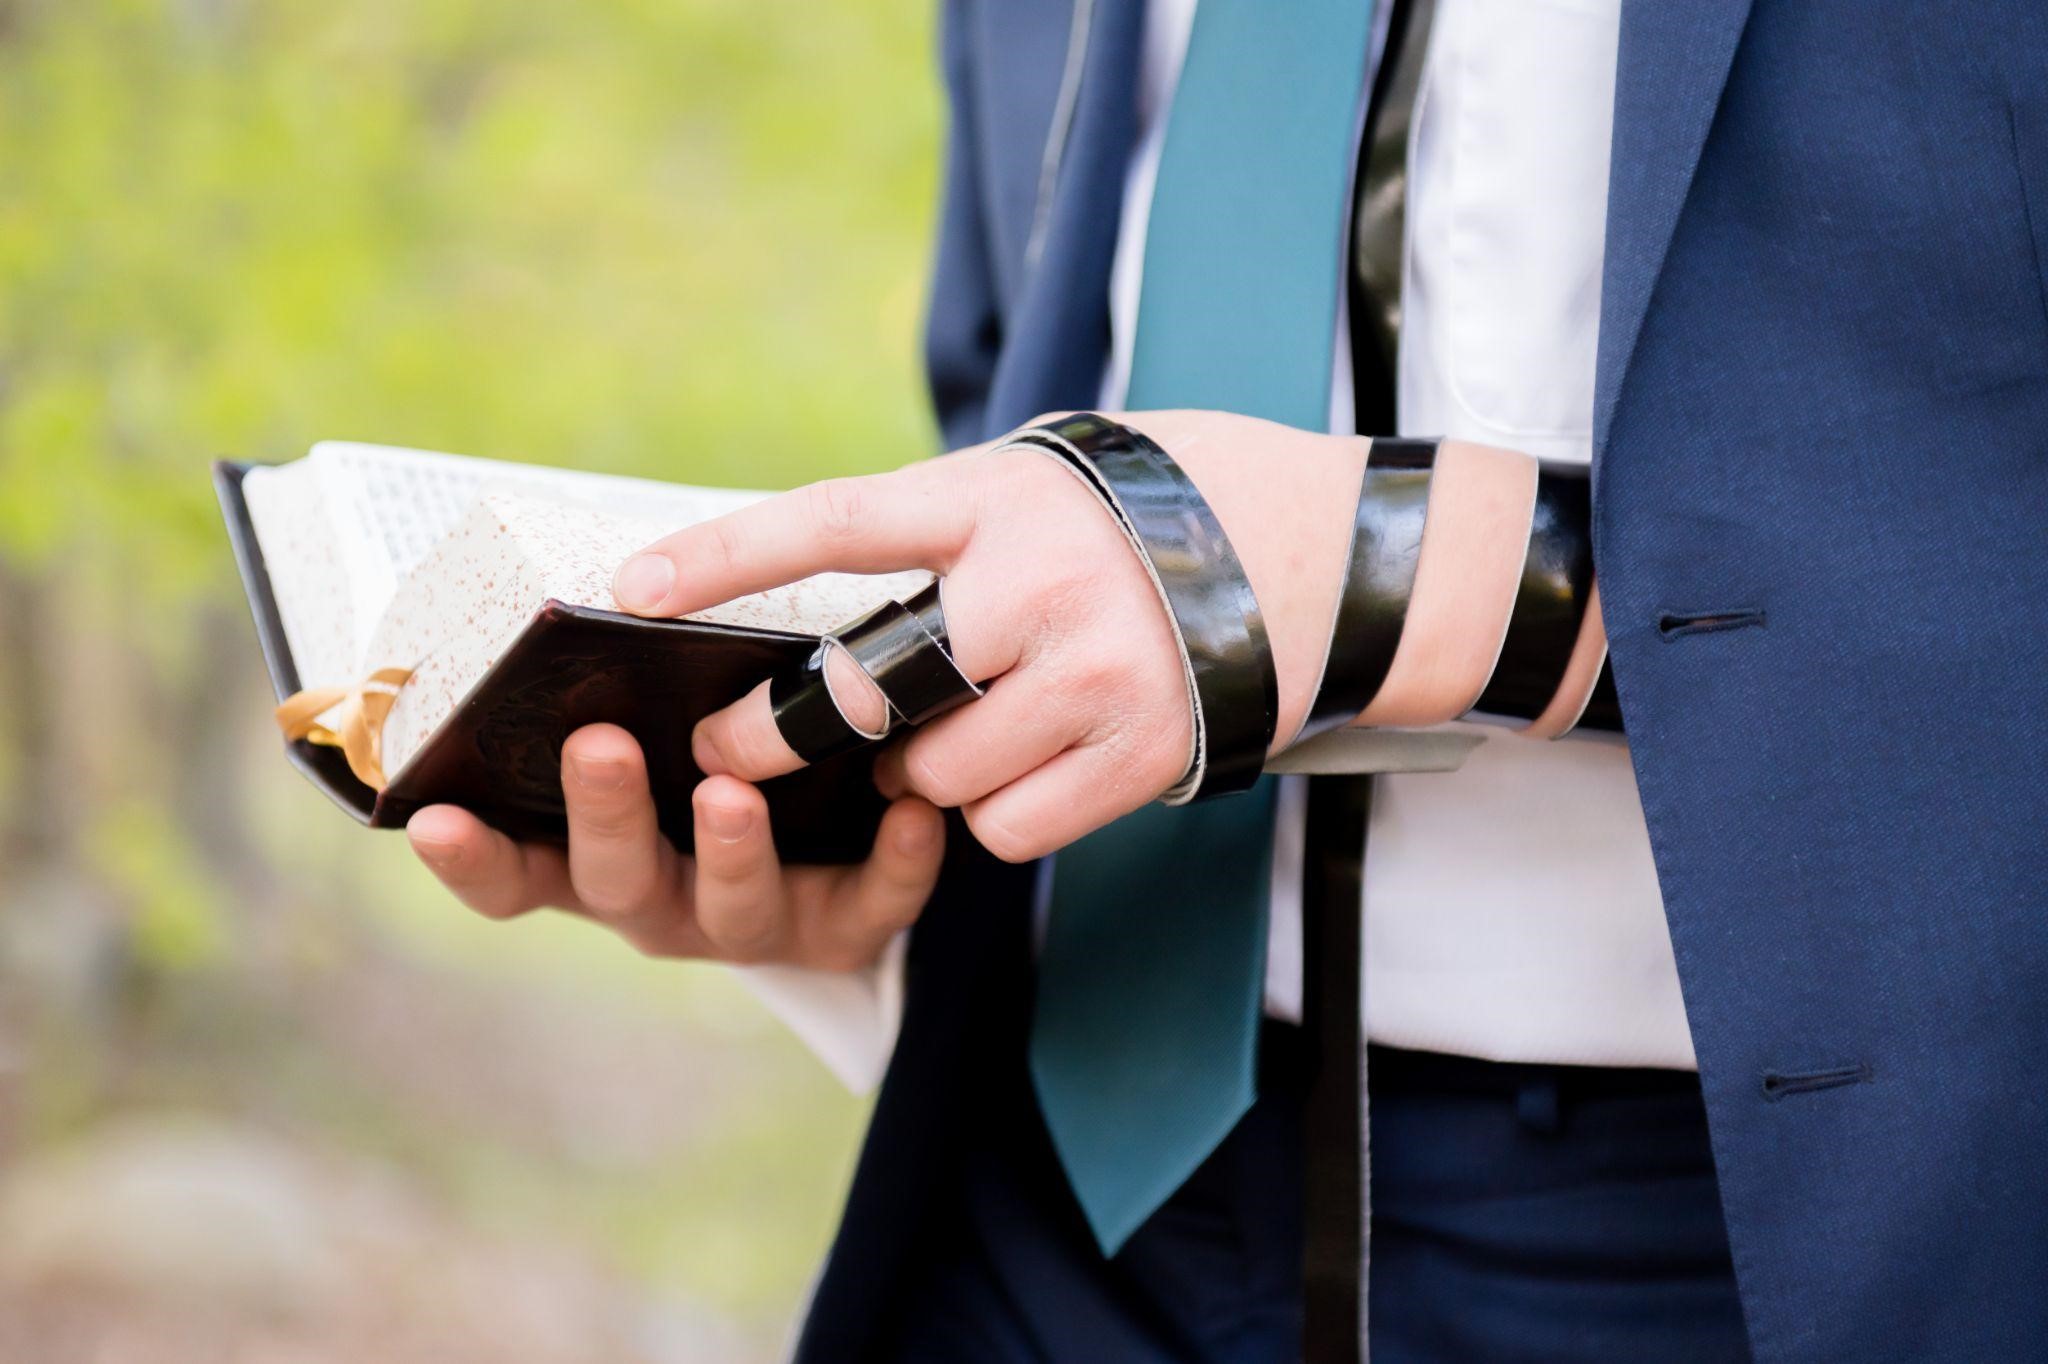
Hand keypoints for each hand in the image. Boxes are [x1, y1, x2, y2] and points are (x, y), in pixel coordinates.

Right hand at [405, 723, 943, 971]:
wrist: (847, 838)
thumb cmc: (721, 748)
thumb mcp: (661, 718)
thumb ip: (623, 676)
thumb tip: (609, 570)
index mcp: (598, 854)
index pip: (513, 872)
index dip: (471, 856)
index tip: (431, 815)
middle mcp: (663, 901)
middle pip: (616, 880)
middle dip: (606, 813)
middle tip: (600, 745)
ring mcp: (752, 924)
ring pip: (732, 907)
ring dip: (730, 850)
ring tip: (731, 791)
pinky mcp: (846, 929)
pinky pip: (872, 907)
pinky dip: (893, 864)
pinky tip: (910, 812)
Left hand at [609, 411, 1390, 862]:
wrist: (1339, 556)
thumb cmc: (1168, 502)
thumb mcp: (1048, 478)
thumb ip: (947, 527)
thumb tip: (828, 588)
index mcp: (1002, 497)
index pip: (836, 522)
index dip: (725, 559)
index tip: (628, 591)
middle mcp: (1039, 589)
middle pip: (866, 690)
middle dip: (777, 736)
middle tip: (725, 750)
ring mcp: (1094, 680)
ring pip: (934, 776)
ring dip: (923, 773)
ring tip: (974, 729)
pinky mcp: (1142, 758)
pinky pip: (1008, 827)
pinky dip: (998, 814)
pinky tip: (1039, 765)